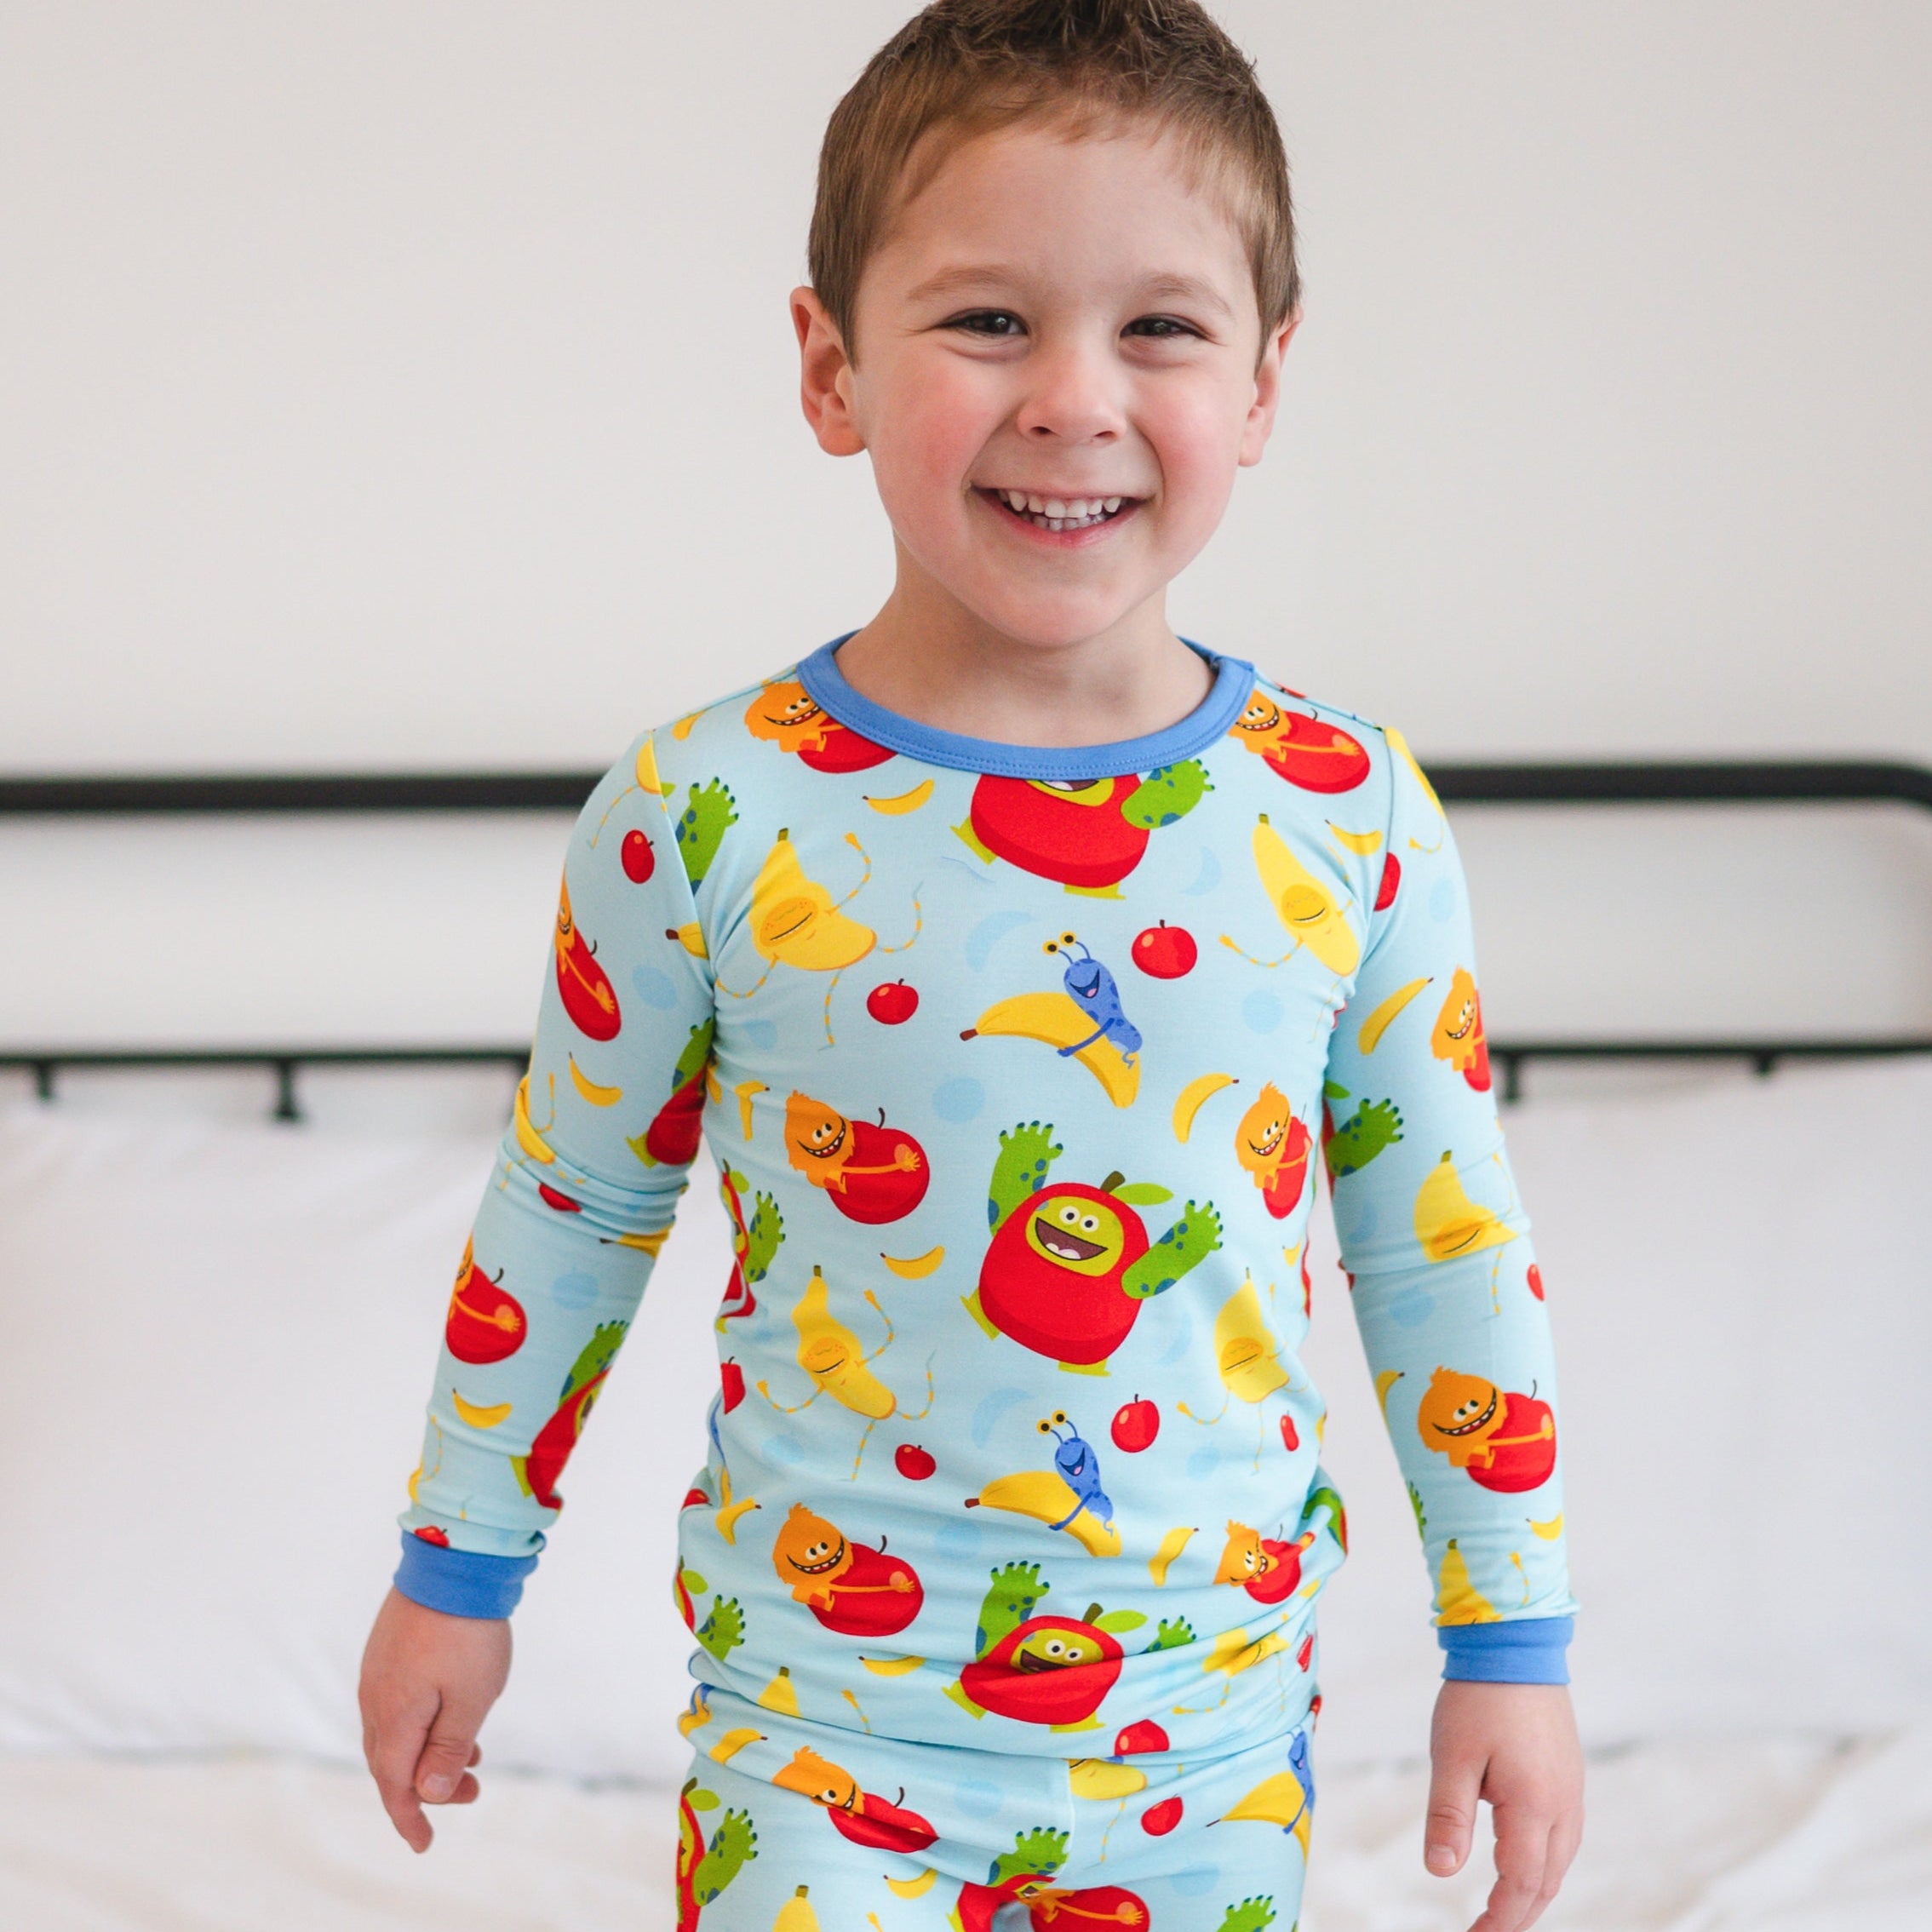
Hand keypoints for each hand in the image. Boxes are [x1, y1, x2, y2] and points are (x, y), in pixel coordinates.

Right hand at [358, 1584, 512, 1852]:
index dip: (409, 1817)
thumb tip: (430, 1794)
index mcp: (393, 1717)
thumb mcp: (470, 1699)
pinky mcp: (388, 1650)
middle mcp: (375, 1698)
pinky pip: (400, 1704)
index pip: (393, 1784)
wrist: (452, 1559)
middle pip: (392, 1762)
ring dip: (429, 1753)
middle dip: (427, 1786)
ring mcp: (378, 1671)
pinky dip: (425, 1724)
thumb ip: (448, 1749)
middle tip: (473, 1791)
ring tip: (473, 1759)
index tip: (424, 1843)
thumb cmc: (467, 1630)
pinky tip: (456, 1718)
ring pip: (397, 1732)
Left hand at [1424, 1680, 1583, 1931]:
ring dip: (1532, 1892)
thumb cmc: (1479, 1697)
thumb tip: (1440, 1872)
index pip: (1520, 1886)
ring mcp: (1572, 1792)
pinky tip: (1521, 1863)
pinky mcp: (1569, 1777)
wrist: (1516, 1644)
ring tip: (1500, 1911)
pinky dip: (1542, 1864)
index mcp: (1534, 1807)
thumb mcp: (1451, 1756)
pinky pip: (1562, 1838)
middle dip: (1517, 1915)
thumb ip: (1447, 1817)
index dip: (1499, 1920)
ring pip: (1558, 1863)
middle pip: (1544, 1882)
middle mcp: (1563, 1807)